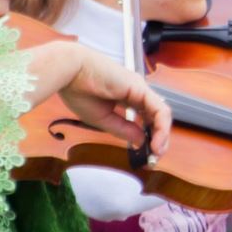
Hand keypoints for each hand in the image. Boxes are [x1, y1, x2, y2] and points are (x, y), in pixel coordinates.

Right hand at [54, 44, 172, 154]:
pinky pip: (159, 109)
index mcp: (126, 97)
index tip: (145, 155)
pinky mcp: (141, 88)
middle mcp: (136, 92)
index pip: (145, 118)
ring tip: (156, 154)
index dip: (148, 137)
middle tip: (153, 158)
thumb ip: (124, 129)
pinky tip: (155, 143)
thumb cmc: (79, 91)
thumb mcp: (103, 119)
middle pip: (156, 117)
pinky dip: (161, 128)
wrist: (69, 72)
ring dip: (162, 136)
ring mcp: (140, 89)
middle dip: (158, 139)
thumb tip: (141, 141)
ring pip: (161, 114)